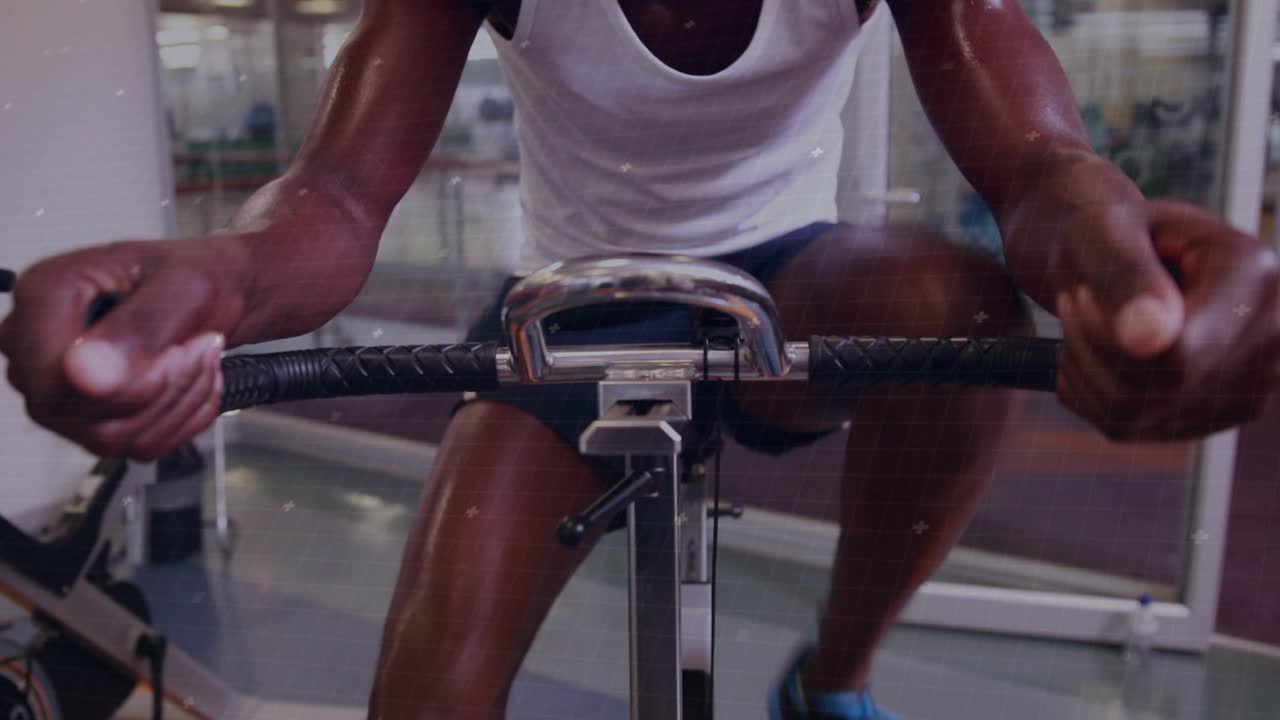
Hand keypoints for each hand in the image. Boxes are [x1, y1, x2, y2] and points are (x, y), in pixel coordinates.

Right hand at [0, 237, 248, 459]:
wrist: (217, 293)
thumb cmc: (197, 275)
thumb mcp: (183, 287)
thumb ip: (137, 327)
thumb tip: (84, 373)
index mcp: (45, 295)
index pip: (55, 377)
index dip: (126, 383)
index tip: (176, 353)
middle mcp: (36, 345)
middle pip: (82, 412)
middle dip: (162, 389)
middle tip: (199, 348)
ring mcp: (56, 388)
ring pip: (112, 438)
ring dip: (178, 403)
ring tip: (198, 358)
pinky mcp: (86, 419)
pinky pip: (134, 446)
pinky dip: (181, 419)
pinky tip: (191, 382)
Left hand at [1053, 199, 1279, 441]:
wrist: (1126, 257)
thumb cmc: (1114, 234)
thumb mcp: (1104, 231)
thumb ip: (1125, 274)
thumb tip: (1151, 340)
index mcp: (1255, 276)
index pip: (1180, 353)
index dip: (1106, 336)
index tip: (1080, 293)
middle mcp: (1272, 337)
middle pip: (1156, 388)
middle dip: (1089, 347)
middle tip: (1074, 300)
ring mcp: (1248, 386)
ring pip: (1131, 413)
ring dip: (1081, 367)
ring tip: (1083, 320)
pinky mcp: (1212, 418)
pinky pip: (1122, 425)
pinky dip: (1086, 390)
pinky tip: (1095, 351)